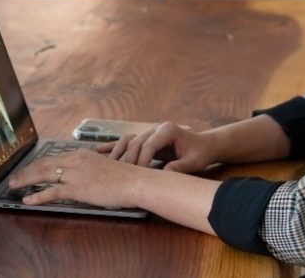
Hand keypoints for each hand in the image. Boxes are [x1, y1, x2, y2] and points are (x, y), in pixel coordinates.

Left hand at [7, 149, 148, 208]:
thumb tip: (80, 178)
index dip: (37, 164)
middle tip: (13, 178)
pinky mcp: (77, 188)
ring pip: (43, 175)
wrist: (134, 182)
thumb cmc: (124, 177)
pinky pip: (52, 192)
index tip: (27, 169)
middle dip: (26, 171)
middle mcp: (75, 161)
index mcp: (81, 155)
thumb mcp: (103, 167)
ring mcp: (75, 174)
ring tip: (13, 186)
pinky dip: (37, 195)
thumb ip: (88, 169)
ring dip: (26, 180)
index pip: (53, 158)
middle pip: (43, 164)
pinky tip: (28, 200)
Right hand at [98, 121, 216, 172]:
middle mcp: (155, 128)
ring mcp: (149, 132)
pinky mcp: (146, 138)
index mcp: (167, 130)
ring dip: (116, 152)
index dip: (141, 161)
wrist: (205, 145)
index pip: (148, 145)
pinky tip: (99, 151)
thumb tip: (164, 174)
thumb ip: (180, 167)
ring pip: (127, 140)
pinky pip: (127, 141)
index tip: (138, 176)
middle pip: (135, 142)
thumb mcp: (194, 162)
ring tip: (107, 165)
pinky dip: (114, 146)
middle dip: (128, 160)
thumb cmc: (200, 153)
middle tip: (123, 176)